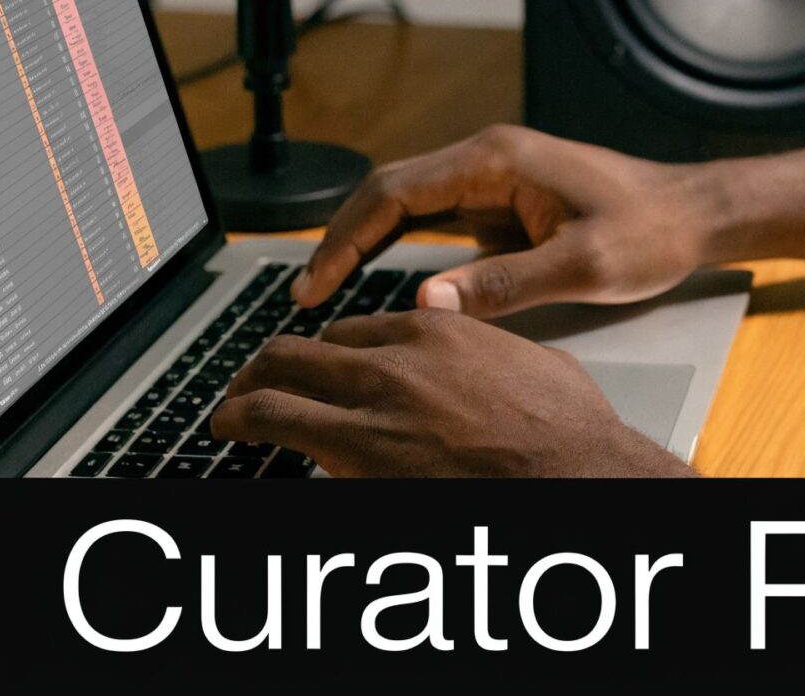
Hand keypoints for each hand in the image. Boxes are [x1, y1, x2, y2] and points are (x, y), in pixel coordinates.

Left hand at [208, 308, 690, 477]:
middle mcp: (395, 356)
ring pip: (276, 376)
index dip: (331, 352)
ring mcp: (369, 400)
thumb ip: (496, 356)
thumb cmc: (569, 435)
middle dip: (272, 365)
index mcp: (439, 331)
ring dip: (245, 391)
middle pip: (304, 346)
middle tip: (255, 382)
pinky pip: (272, 423)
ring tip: (229, 408)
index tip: (321, 370)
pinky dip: (242, 424)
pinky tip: (233, 433)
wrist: (575, 474)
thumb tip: (494, 365)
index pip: (356, 330)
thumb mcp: (536, 367)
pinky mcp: (351, 450)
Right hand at [290, 125, 712, 317]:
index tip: (316, 282)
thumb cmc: (650, 231)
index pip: (395, 192)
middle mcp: (488, 160)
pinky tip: (378, 282)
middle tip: (305, 294)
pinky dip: (398, 249)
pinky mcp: (504, 204)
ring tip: (325, 291)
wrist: (695, 216)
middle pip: (389, 193)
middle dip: (341, 240)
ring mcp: (494, 180)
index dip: (346, 238)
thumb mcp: (581, 266)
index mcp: (497, 160)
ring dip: (364, 243)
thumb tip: (429, 301)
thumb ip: (504, 284)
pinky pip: (436, 222)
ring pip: (407, 206)